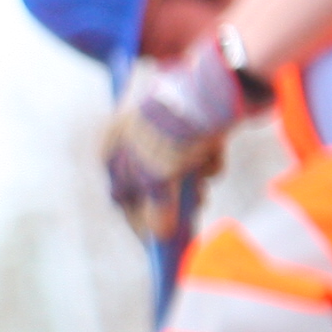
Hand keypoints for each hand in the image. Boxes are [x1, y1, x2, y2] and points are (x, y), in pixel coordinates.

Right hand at [98, 42, 248, 245]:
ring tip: (202, 186)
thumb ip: (156, 211)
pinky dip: (207, 160)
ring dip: (192, 183)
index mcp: (116, 148)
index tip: (158, 244)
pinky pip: (198, 155)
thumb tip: (159, 235)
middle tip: (189, 213)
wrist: (216, 86)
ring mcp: (168, 131)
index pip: (123, 195)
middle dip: (172, 203)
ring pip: (178, 172)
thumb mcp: (159, 180)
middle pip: (152, 185)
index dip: (140, 221)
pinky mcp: (196, 126)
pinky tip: (213, 154)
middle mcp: (136, 139)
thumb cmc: (174, 133)